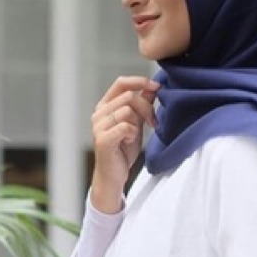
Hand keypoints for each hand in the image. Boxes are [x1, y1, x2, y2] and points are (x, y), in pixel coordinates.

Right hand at [90, 76, 159, 212]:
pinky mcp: (103, 139)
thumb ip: (142, 105)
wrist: (114, 175)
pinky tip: (129, 141)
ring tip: (135, 135)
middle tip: (153, 122)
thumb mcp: (136, 123)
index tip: (157, 86)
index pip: (121, 83)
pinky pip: (125, 126)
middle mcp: (99, 113)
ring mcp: (98, 126)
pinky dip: (132, 134)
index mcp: (105, 106)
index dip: (140, 81)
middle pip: (129, 96)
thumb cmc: (123, 149)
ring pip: (127, 110)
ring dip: (138, 123)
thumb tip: (153, 87)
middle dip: (146, 108)